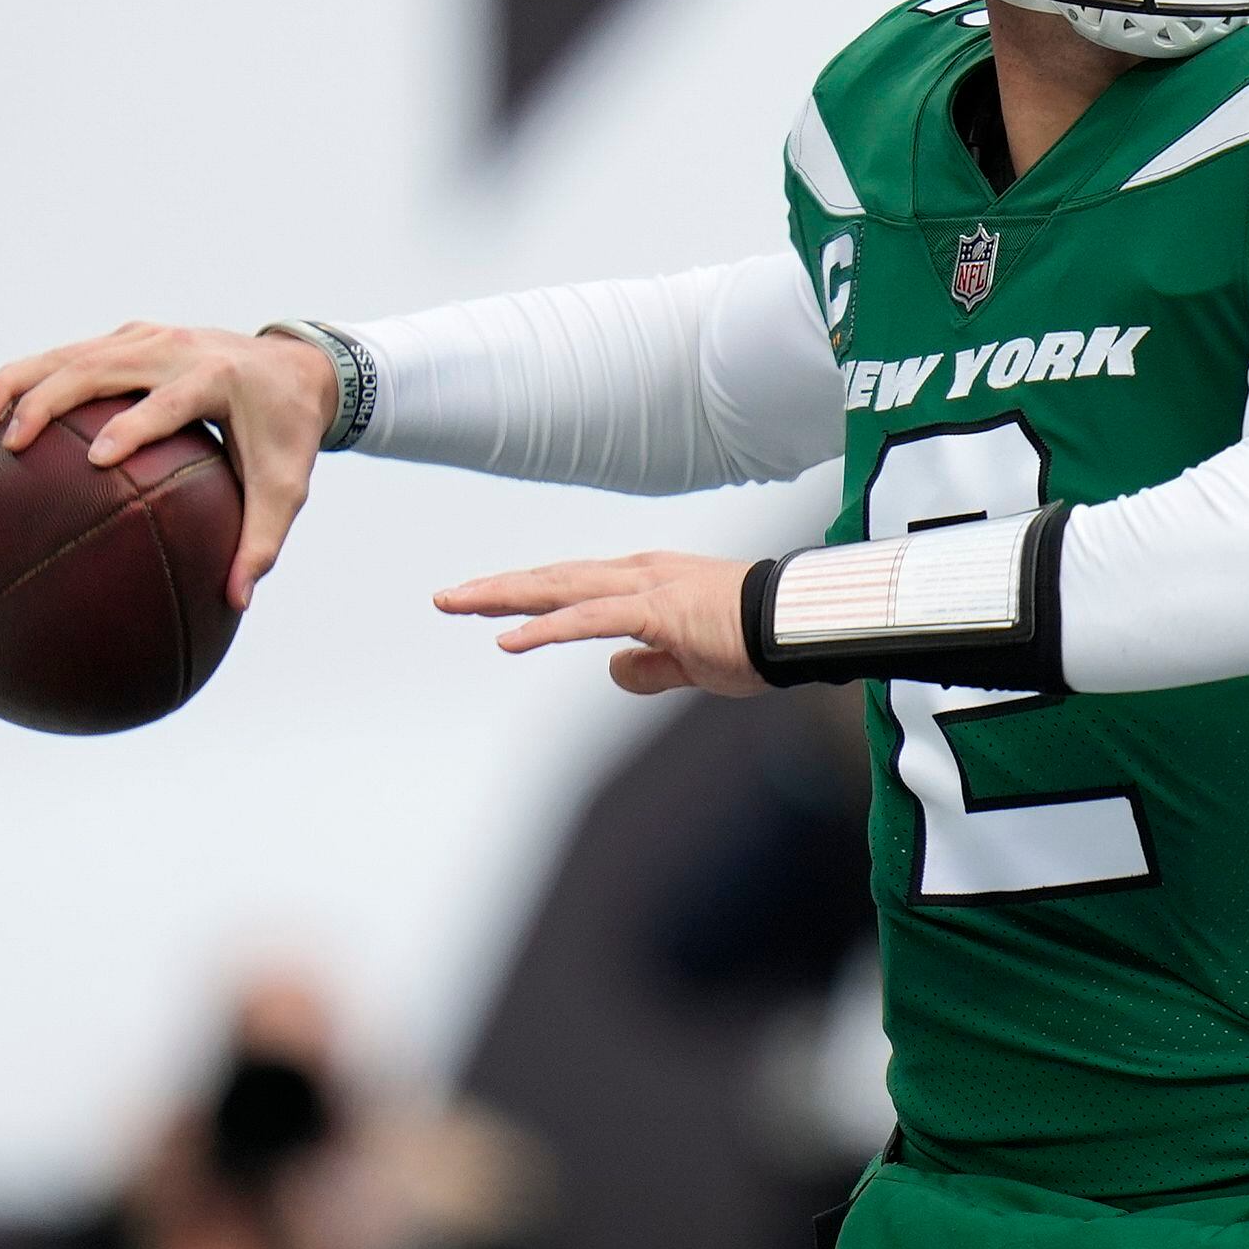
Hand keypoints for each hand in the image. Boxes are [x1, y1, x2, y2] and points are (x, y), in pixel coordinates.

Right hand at [0, 322, 338, 608]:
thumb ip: (262, 542)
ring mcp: (149, 337)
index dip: (134, 427)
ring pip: (68, 354)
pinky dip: (25, 378)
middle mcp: (177, 349)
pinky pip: (68, 354)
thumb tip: (237, 603)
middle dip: (49, 402)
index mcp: (218, 379)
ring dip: (17, 385)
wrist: (298, 365)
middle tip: (10, 445)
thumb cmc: (288, 435)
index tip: (96, 460)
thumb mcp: (286, 488)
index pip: (168, 403)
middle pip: (99, 366)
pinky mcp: (130, 337)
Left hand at [437, 553, 762, 698]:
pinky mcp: (656, 612)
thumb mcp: (693, 660)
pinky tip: (509, 639)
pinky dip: (545, 628)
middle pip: (554, 579)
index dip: (528, 594)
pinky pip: (589, 620)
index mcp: (648, 582)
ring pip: (559, 589)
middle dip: (498, 588)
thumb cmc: (758, 638)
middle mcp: (639, 575)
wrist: (799, 625)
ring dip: (505, 596)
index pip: (574, 586)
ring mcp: (645, 589)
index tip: (487, 601)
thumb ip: (652, 666)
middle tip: (449, 597)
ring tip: (458, 604)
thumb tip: (615, 672)